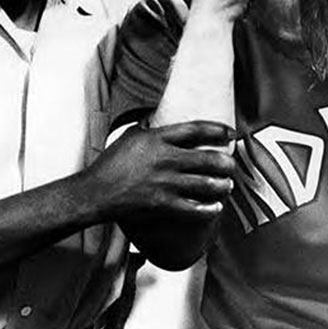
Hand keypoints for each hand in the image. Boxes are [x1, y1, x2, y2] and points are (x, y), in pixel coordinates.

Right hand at [83, 120, 236, 220]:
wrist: (95, 193)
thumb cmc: (110, 164)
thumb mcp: (129, 137)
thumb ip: (150, 130)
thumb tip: (160, 120)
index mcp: (157, 139)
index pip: (195, 129)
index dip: (218, 130)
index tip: (232, 133)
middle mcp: (165, 159)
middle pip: (209, 158)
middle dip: (227, 163)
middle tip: (232, 165)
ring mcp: (165, 182)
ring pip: (207, 184)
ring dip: (223, 185)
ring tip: (227, 185)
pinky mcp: (163, 204)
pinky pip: (195, 208)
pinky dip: (210, 208)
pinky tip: (216, 207)